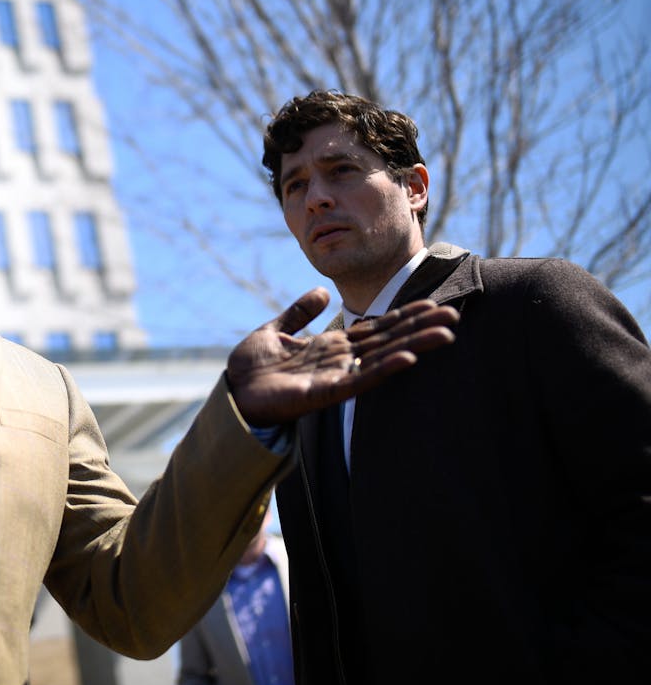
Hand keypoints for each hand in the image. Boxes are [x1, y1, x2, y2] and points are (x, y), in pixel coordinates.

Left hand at [227, 288, 458, 427]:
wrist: (231, 392)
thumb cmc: (250, 367)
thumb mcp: (274, 331)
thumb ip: (298, 313)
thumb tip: (320, 291)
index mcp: (330, 346)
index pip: (374, 328)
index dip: (401, 316)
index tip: (431, 303)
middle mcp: (340, 361)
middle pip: (387, 341)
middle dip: (419, 328)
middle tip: (453, 315)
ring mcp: (336, 377)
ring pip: (382, 359)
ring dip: (413, 346)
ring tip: (445, 334)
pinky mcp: (325, 393)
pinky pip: (360, 381)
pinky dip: (384, 369)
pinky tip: (408, 360)